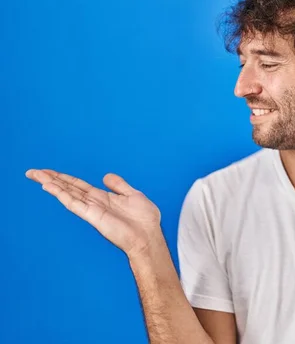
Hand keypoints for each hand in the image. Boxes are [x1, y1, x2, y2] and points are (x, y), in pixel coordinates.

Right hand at [25, 169, 161, 257]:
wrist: (148, 236)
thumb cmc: (144, 220)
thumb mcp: (133, 195)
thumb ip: (118, 185)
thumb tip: (105, 176)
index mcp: (103, 197)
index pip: (78, 185)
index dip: (64, 178)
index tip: (48, 171)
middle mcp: (94, 203)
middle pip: (68, 188)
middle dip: (51, 179)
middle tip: (32, 172)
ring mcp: (92, 209)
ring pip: (67, 193)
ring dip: (51, 184)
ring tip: (36, 175)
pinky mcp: (92, 216)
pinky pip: (73, 203)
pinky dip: (61, 194)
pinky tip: (49, 187)